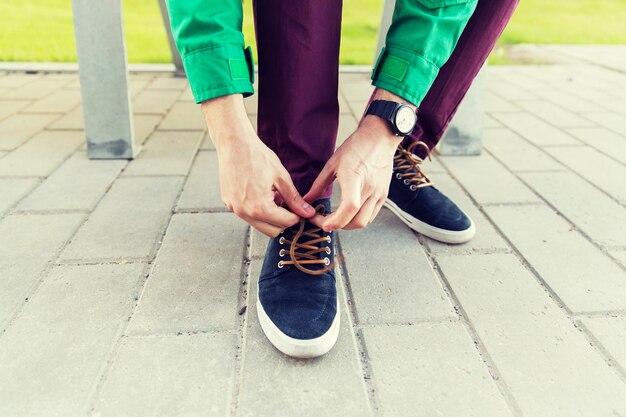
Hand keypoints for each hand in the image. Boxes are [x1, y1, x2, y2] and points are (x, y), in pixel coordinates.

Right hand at [202, 95, 315, 236]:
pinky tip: (261, 194)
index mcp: (259, 207)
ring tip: (274, 197)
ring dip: (270, 217)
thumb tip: (307, 213)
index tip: (300, 208)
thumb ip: (294, 199)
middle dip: (283, 221)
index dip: (297, 216)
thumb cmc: (258, 157)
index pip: (285, 223)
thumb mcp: (281, 177)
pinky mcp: (229, 203)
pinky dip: (257, 211)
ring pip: (259, 225)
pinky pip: (247, 215)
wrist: (234, 143)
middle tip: (288, 204)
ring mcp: (234, 209)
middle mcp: (244, 212)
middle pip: (272, 231)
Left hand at [304, 115, 401, 230]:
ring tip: (337, 219)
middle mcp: (369, 188)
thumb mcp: (332, 164)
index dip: (336, 221)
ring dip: (349, 225)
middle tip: (325, 221)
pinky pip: (372, 215)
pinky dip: (359, 219)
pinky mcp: (384, 195)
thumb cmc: (355, 148)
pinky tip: (349, 213)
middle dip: (338, 226)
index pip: (349, 207)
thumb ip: (319, 185)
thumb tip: (307, 200)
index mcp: (354, 178)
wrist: (379, 138)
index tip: (323, 223)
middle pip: (356, 221)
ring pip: (365, 221)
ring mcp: (378, 193)